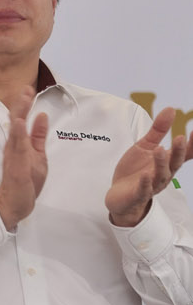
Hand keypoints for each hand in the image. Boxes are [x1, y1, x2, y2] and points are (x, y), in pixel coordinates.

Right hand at [0, 87, 48, 231]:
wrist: (15, 205)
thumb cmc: (25, 182)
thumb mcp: (38, 155)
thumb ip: (38, 136)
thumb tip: (42, 116)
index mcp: (19, 144)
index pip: (21, 120)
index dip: (25, 104)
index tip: (29, 89)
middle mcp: (14, 148)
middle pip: (16, 122)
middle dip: (21, 105)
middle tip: (25, 88)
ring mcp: (13, 157)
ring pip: (15, 132)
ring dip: (19, 115)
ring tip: (23, 100)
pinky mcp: (16, 167)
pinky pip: (16, 149)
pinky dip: (17, 134)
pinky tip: (19, 123)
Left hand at [106, 107, 187, 226]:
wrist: (119, 195)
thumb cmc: (135, 170)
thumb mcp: (145, 146)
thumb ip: (158, 130)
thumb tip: (171, 109)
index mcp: (167, 162)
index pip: (184, 153)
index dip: (191, 144)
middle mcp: (163, 174)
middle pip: (174, 162)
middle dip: (178, 151)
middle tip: (180, 137)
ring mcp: (151, 185)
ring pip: (160, 175)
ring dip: (161, 163)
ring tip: (159, 150)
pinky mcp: (137, 194)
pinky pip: (143, 189)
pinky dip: (145, 183)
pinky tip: (145, 175)